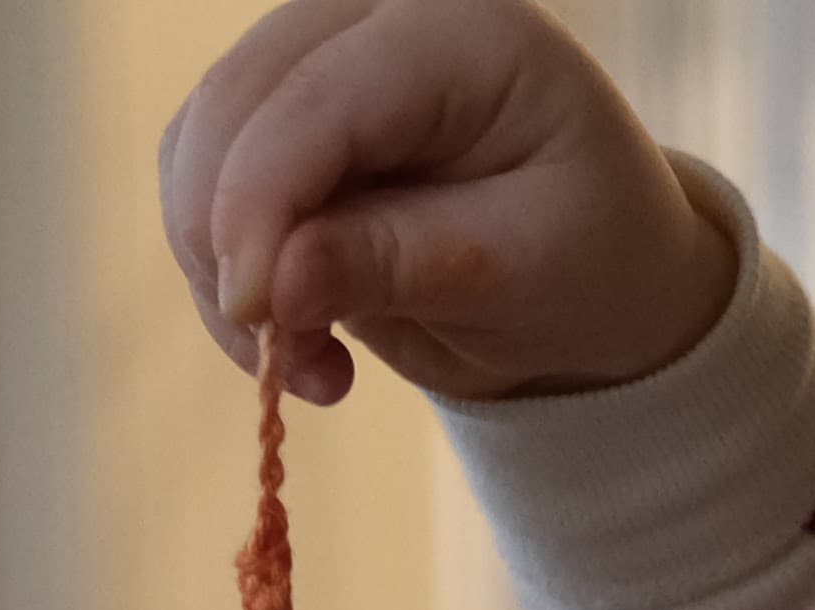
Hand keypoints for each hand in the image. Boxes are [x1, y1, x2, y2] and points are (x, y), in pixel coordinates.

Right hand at [162, 0, 736, 407]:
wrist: (612, 270)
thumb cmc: (595, 267)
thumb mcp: (522, 277)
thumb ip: (397, 265)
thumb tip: (269, 285)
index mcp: (459, 31)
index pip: (317, 103)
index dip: (261, 208)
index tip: (254, 319)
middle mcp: (373, 13)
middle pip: (235, 110)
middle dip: (233, 247)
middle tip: (293, 370)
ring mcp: (319, 51)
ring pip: (202, 142)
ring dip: (224, 267)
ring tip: (316, 366)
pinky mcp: (286, 109)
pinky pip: (208, 177)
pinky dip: (232, 263)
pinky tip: (301, 332)